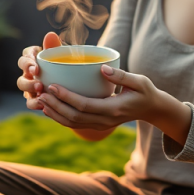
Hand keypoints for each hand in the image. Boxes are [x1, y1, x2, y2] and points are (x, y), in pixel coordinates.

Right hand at [17, 32, 60, 110]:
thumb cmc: (65, 64)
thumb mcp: (62, 56)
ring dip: (30, 89)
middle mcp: (28, 72)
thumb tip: (50, 35)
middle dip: (27, 76)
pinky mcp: (34, 98)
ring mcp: (29, 86)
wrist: (75, 83)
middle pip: (21, 72)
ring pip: (23, 87)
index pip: (26, 56)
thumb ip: (55, 46)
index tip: (36, 66)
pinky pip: (30, 102)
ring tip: (40, 91)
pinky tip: (43, 105)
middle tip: (38, 80)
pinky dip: (35, 104)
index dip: (28, 61)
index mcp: (34, 58)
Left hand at [37, 65, 162, 130]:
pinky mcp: (98, 124)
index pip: (84, 106)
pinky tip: (51, 109)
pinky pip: (76, 124)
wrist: (151, 109)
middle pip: (74, 117)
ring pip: (73, 123)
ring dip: (55, 114)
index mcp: (113, 109)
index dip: (66, 97)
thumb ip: (122, 76)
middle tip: (41, 93)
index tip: (53, 86)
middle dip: (56, 106)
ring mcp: (101, 125)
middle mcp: (105, 121)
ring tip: (41, 101)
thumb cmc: (145, 92)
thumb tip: (103, 69)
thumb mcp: (139, 81)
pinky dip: (61, 118)